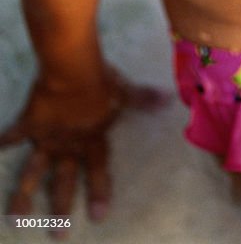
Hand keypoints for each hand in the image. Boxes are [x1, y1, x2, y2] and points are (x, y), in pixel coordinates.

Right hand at [0, 67, 169, 234]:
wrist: (71, 69)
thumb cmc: (101, 81)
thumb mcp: (124, 91)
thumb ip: (142, 99)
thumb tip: (169, 100)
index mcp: (91, 140)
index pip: (98, 171)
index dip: (99, 192)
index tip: (98, 217)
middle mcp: (68, 146)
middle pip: (63, 183)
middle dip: (60, 210)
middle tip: (59, 236)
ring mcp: (46, 138)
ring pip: (32, 174)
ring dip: (23, 196)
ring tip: (14, 218)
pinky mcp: (29, 124)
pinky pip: (12, 136)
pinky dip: (3, 142)